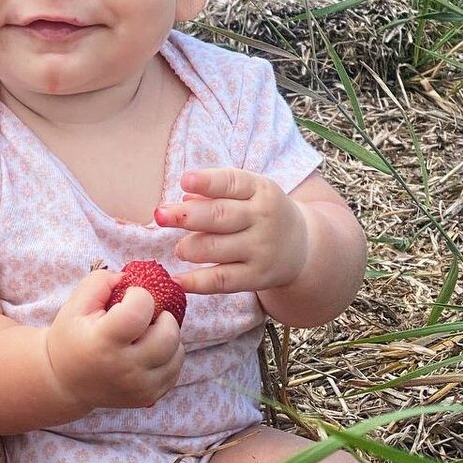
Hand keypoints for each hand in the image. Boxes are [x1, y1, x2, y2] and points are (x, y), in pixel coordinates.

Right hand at [46, 269, 184, 415]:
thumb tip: (132, 278)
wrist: (64, 382)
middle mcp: (125, 368)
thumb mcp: (75, 304)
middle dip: (162, 316)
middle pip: (168, 334)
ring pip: (178, 352)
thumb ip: (102, 282)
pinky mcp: (149, 397)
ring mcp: (140, 386)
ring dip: (167, 336)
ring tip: (146, 333)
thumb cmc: (70, 338)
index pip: (140, 310)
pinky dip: (168, 355)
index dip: (139, 295)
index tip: (126, 299)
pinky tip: (148, 350)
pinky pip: (175, 369)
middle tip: (144, 315)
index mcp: (103, 342)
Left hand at [156, 168, 308, 295]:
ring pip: (215, 248)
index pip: (232, 182)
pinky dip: (196, 282)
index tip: (184, 180)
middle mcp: (263, 218)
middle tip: (160, 216)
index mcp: (260, 190)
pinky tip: (176, 280)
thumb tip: (184, 199)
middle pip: (219, 216)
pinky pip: (221, 280)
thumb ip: (215, 193)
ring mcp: (261, 249)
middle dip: (185, 216)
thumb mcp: (247, 194)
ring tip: (180, 248)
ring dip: (189, 248)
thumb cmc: (259, 213)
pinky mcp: (257, 277)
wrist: (302, 247)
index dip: (207, 182)